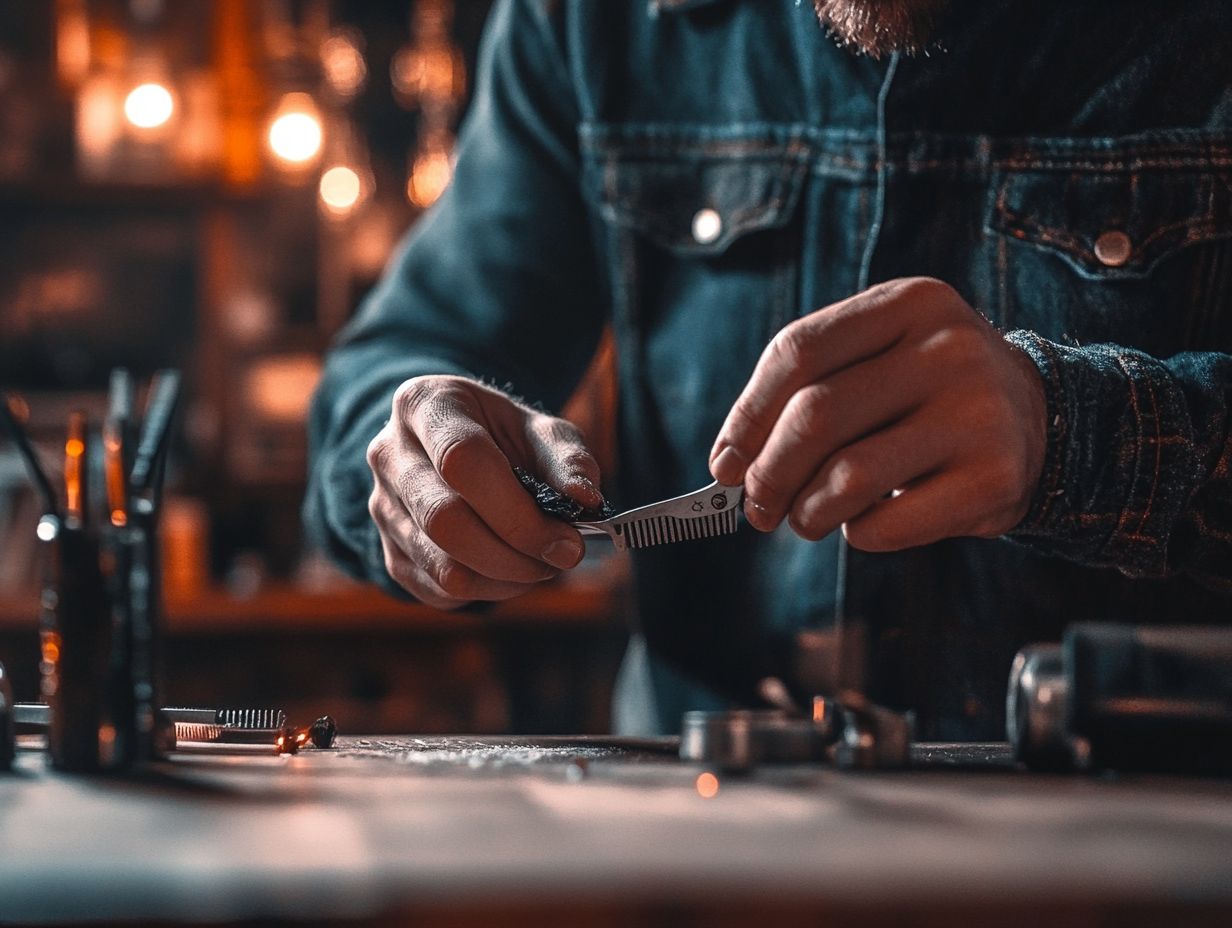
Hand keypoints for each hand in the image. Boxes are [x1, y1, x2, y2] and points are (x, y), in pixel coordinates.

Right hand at [366, 376, 601, 608]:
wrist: (457, 451)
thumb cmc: (504, 437)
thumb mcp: (541, 430)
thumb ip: (568, 460)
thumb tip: (584, 501)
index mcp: (424, 405)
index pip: (460, 460)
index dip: (517, 511)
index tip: (568, 538)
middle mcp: (389, 454)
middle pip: (444, 520)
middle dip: (516, 553)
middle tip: (562, 556)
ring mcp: (382, 507)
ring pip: (443, 566)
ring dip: (507, 578)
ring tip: (541, 563)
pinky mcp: (389, 552)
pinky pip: (439, 591)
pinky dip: (488, 591)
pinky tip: (512, 570)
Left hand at [709, 278, 1047, 550]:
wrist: (1036, 417)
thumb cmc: (924, 392)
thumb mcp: (876, 358)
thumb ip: (806, 392)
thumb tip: (729, 464)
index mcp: (908, 303)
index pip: (797, 351)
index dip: (747, 415)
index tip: (724, 464)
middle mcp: (949, 348)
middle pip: (816, 415)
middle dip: (768, 473)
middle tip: (755, 507)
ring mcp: (979, 412)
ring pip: (848, 476)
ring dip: (806, 512)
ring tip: (804, 519)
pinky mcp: (995, 477)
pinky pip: (889, 523)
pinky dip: (857, 534)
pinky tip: (863, 524)